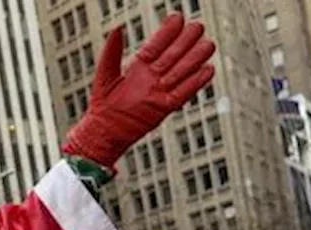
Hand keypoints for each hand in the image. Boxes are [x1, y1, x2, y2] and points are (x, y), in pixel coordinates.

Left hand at [63, 13, 215, 167]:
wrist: (103, 131)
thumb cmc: (102, 105)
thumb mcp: (105, 74)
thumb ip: (111, 52)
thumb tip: (116, 29)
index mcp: (138, 68)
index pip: (156, 46)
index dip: (167, 32)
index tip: (177, 17)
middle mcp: (152, 78)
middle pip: (173, 56)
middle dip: (185, 41)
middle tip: (198, 26)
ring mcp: (159, 92)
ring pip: (181, 72)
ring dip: (195, 59)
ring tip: (208, 44)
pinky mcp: (164, 108)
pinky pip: (183, 93)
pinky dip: (195, 83)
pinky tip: (208, 70)